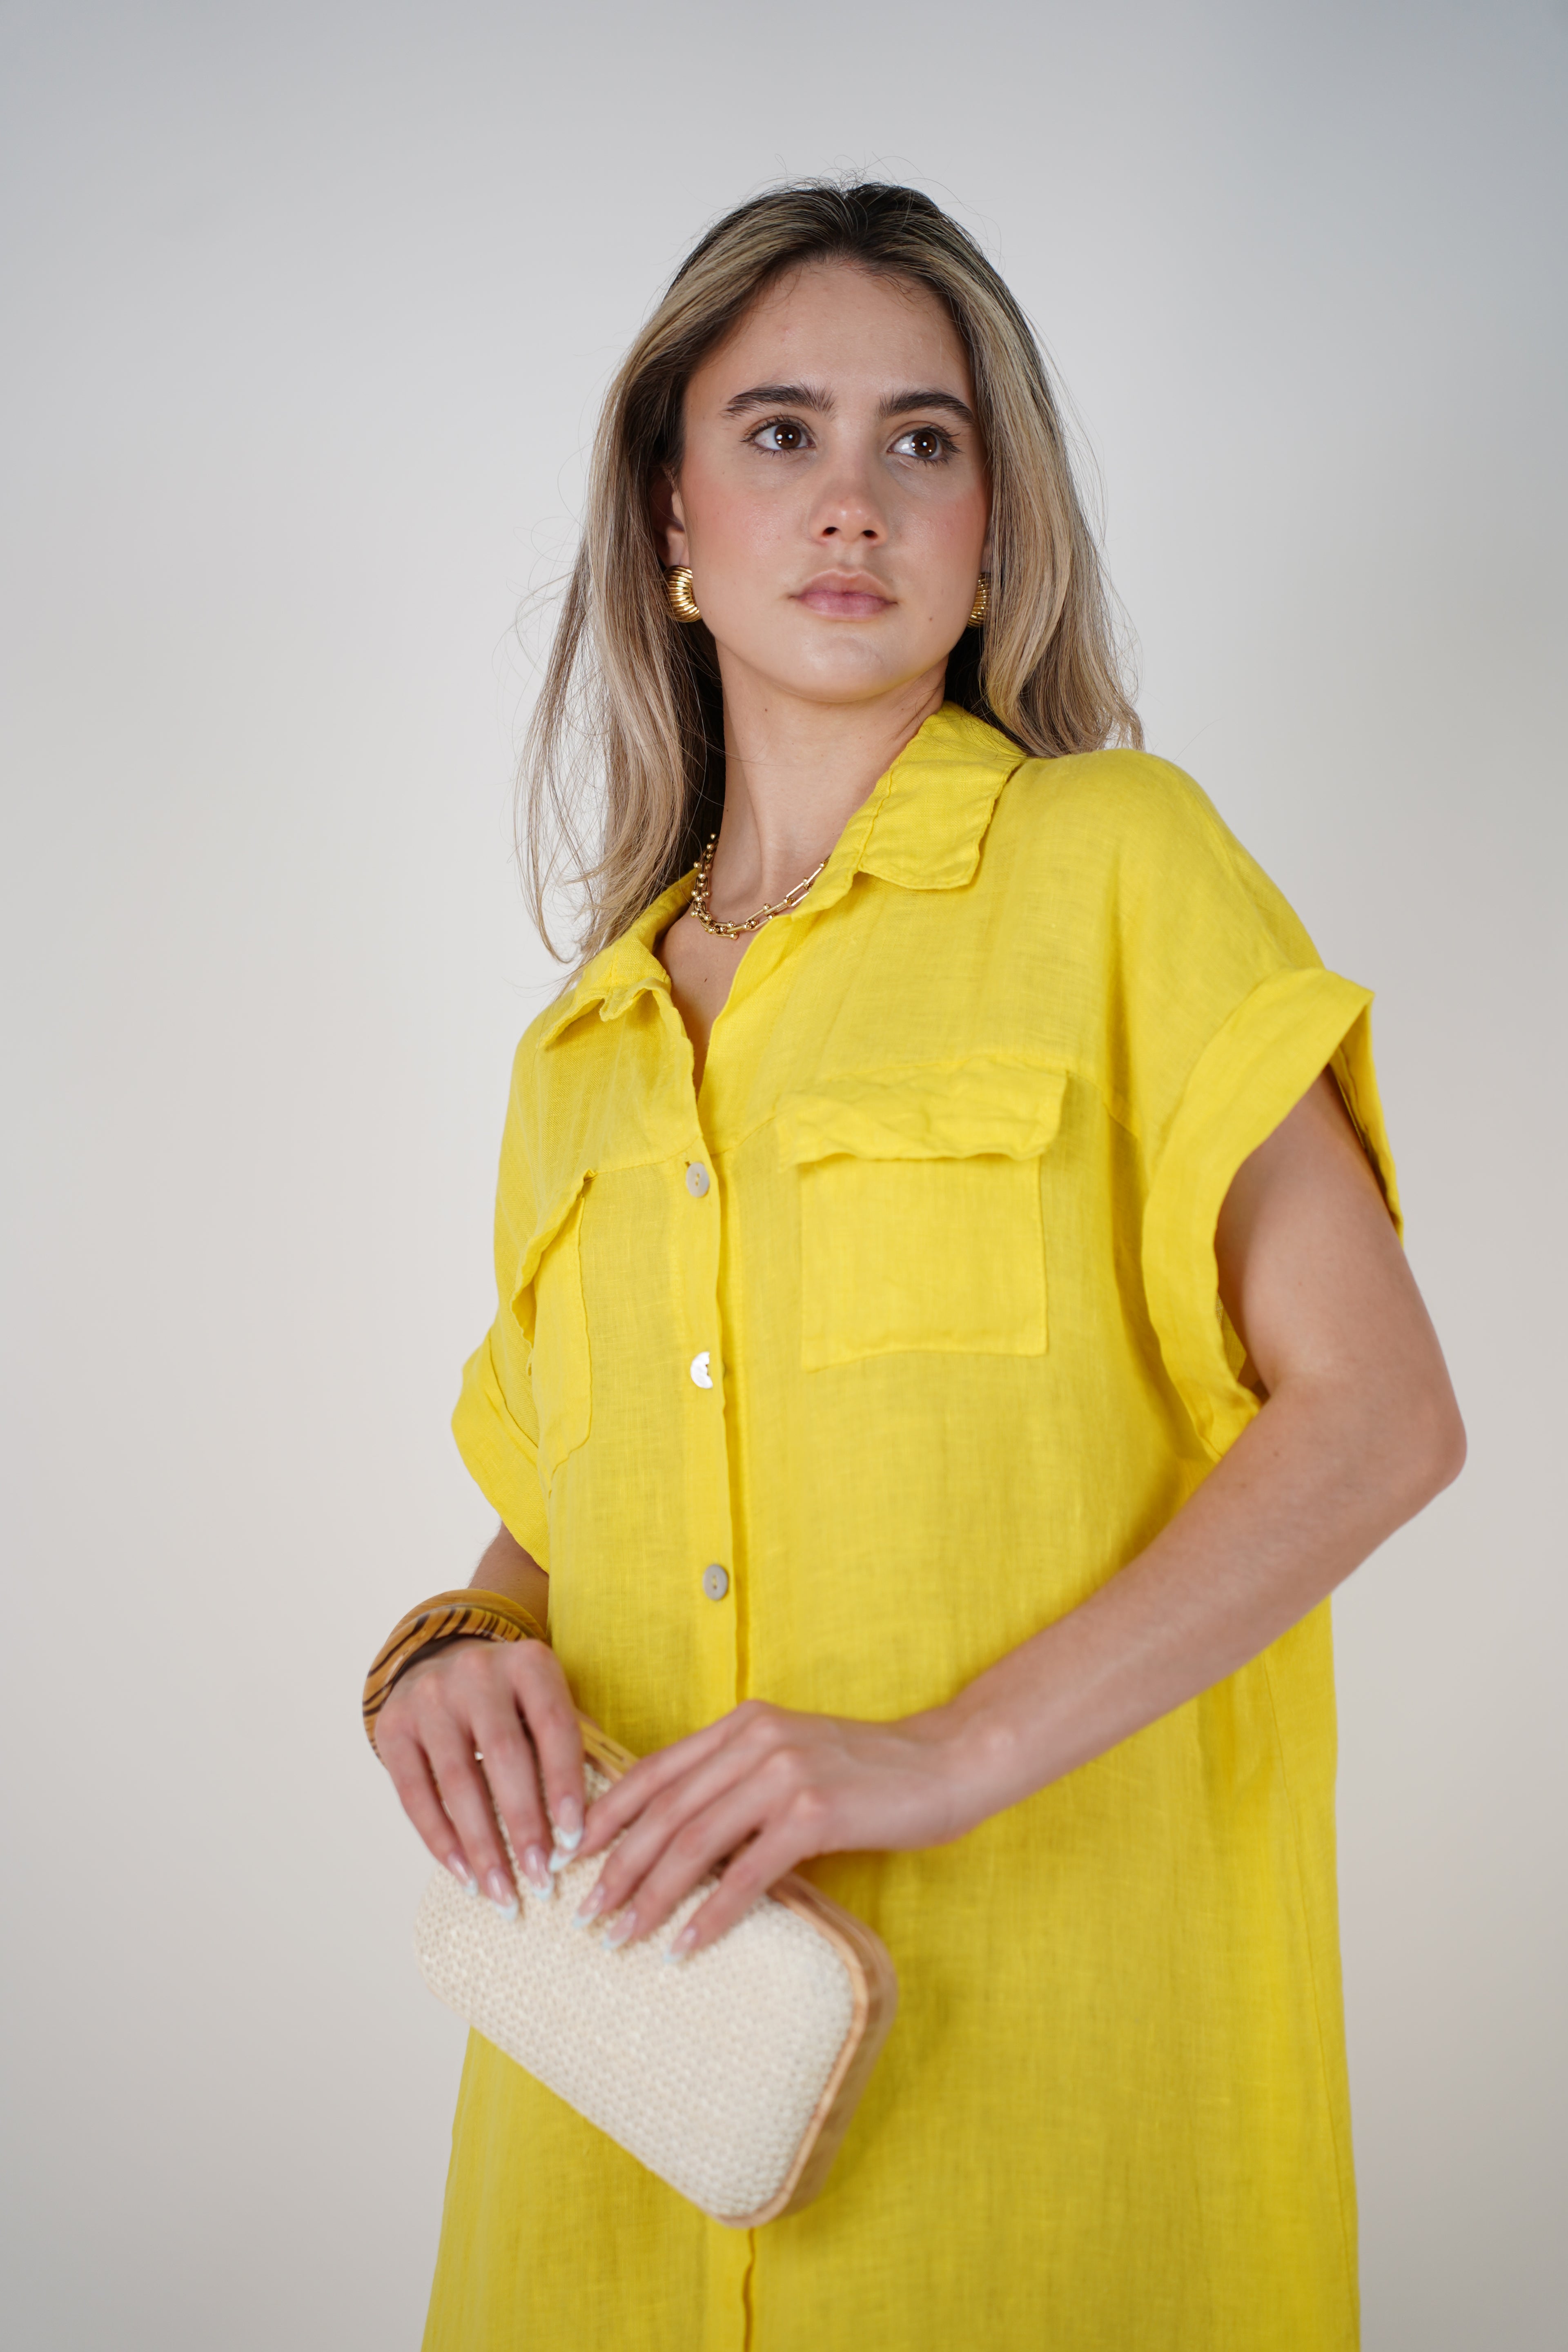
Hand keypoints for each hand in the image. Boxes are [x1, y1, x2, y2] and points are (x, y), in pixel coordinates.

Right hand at [375, 1637, 584, 1917]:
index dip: (565, 1786)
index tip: (574, 1842)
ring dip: (483, 1847)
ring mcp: (429, 1697)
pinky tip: (464, 1876)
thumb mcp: (545, 1701)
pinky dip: (441, 1841)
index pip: (554, 1727)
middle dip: (525, 1827)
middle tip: (541, 1881)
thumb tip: (595, 1820)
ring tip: (503, 1894)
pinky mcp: (393, 1726)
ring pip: (458, 1783)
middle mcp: (477, 1672)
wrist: (438, 1664)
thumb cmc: (510, 1700)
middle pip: (505, 1758)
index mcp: (529, 1662)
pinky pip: (415, 1795)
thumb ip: (570, 1745)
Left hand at [570, 1699, 980, 1959]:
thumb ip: (738, 1779)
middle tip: (585, 1915)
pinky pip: (747, 1874)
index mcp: (743, 1724)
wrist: (948, 1761)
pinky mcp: (815, 1814)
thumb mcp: (793, 1758)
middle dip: (616, 1867)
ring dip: (650, 1897)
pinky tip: (685, 1945)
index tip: (571, 1856)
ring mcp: (783, 1775)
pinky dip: (711, 1914)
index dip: (606, 1815)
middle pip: (663, 1812)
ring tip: (620, 1937)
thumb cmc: (871, 1772)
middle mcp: (754, 1741)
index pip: (654, 1771)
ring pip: (694, 1843)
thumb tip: (680, 1834)